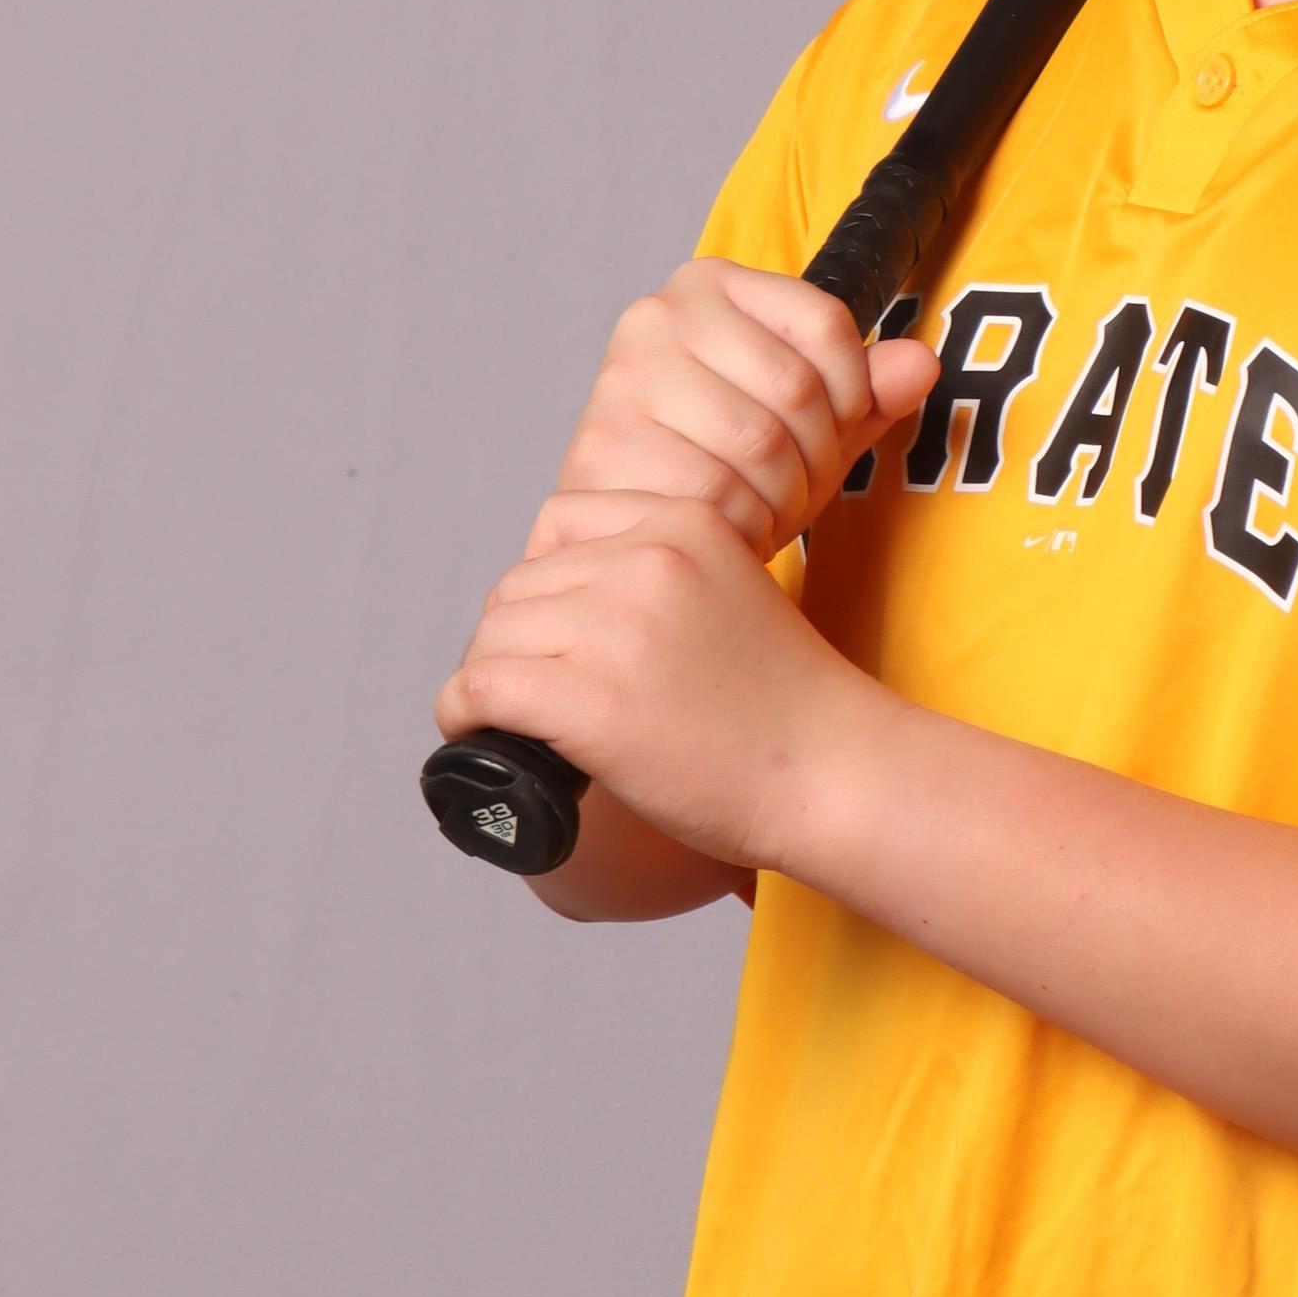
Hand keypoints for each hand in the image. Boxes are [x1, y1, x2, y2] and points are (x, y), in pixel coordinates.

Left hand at [434, 484, 875, 874]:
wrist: (834, 774)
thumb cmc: (787, 708)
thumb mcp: (733, 594)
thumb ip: (660, 580)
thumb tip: (556, 608)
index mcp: (684, 522)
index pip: (561, 524)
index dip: (548, 584)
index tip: (561, 634)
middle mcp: (645, 559)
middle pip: (518, 586)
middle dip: (517, 640)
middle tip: (536, 690)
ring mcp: (615, 627)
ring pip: (492, 636)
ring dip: (491, 679)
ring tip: (516, 720)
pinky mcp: (588, 699)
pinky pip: (479, 690)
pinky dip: (464, 717)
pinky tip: (482, 737)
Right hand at [537, 261, 937, 561]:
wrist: (634, 529)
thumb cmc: (724, 464)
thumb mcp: (809, 422)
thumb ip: (866, 392)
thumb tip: (921, 364)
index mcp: (710, 284)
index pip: (826, 322)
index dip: (853, 392)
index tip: (835, 431)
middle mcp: (659, 315)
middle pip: (798, 387)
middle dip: (817, 457)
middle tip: (797, 488)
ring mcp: (625, 376)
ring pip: (761, 443)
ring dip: (783, 497)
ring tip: (764, 507)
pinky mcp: (606, 444)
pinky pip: (717, 491)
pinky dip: (743, 523)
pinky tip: (731, 528)